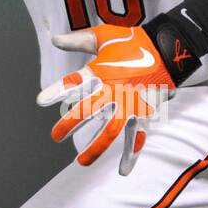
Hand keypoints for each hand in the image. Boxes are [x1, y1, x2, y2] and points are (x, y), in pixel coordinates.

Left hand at [36, 23, 175, 174]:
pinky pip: (137, 136)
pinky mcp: (144, 113)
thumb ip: (78, 40)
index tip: (40, 102)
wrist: (167, 48)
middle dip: (70, 124)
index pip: (75, 82)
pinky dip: (131, 154)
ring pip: (111, 131)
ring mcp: (130, 104)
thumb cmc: (133, 42)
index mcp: (102, 71)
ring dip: (96, 148)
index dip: (57, 91)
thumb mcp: (104, 36)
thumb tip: (54, 39)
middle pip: (88, 110)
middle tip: (55, 136)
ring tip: (81, 162)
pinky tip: (123, 170)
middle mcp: (114, 90)